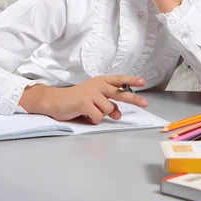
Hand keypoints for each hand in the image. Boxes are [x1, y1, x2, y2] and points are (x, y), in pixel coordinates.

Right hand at [23, 75, 147, 123]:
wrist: (55, 100)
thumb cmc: (75, 100)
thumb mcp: (93, 100)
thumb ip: (107, 105)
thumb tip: (118, 114)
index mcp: (100, 81)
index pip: (118, 80)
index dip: (131, 81)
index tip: (143, 82)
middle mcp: (97, 85)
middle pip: (119, 93)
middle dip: (134, 99)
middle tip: (145, 103)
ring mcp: (91, 93)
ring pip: (108, 109)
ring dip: (101, 114)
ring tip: (90, 112)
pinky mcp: (84, 102)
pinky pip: (98, 116)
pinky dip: (93, 119)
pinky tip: (85, 115)